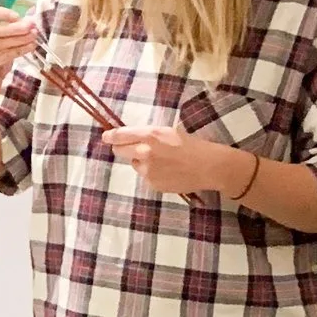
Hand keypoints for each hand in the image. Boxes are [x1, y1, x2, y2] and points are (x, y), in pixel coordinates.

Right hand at [0, 5, 39, 107]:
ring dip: (19, 39)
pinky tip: (29, 48)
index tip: (19, 16)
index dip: (2, 12)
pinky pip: (2, 55)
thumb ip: (8, 30)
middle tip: (32, 26)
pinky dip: (18, 51)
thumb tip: (28, 20)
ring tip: (34, 37)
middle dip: (15, 28)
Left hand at [104, 123, 250, 197]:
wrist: (210, 166)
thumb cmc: (192, 145)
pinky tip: (168, 171)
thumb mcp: (168, 132)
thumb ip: (147, 135)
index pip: (120, 136)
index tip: (106, 137)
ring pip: (134, 165)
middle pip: (119, 151)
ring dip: (141, 162)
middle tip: (134, 148)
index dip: (111, 136)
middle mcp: (144, 153)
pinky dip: (152, 174)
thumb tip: (128, 137)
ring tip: (163, 161)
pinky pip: (145, 177)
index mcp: (149, 135)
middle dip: (122, 148)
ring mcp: (147, 171)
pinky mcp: (152, 184)